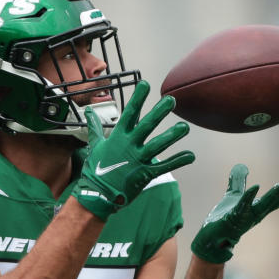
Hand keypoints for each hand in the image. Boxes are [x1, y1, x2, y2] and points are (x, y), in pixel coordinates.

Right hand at [74, 81, 194, 219]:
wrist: (97, 194)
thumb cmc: (96, 169)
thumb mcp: (95, 145)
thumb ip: (95, 127)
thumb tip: (88, 112)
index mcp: (118, 137)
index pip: (129, 113)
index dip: (137, 98)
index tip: (145, 84)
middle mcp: (129, 146)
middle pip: (147, 126)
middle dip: (159, 112)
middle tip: (171, 100)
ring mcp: (138, 160)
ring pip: (158, 145)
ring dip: (172, 136)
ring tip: (184, 127)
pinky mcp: (146, 174)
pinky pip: (164, 166)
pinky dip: (178, 160)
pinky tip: (190, 155)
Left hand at [191, 164, 278, 263]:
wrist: (210, 238)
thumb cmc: (224, 219)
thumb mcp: (233, 196)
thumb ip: (238, 181)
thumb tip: (242, 166)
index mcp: (260, 207)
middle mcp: (257, 213)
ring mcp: (246, 216)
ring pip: (265, 204)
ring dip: (276, 193)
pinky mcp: (233, 217)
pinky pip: (243, 205)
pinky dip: (249, 196)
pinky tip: (256, 186)